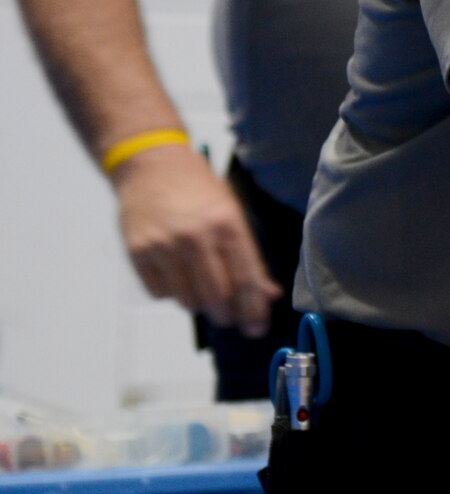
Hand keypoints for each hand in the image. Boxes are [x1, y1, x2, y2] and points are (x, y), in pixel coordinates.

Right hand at [113, 144, 280, 335]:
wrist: (151, 165)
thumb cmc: (199, 189)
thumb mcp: (232, 213)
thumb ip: (250, 257)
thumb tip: (268, 294)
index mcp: (227, 224)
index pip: (245, 279)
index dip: (254, 309)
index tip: (257, 328)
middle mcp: (195, 237)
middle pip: (216, 296)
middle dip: (227, 315)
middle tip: (231, 318)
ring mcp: (163, 246)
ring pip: (187, 299)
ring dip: (200, 305)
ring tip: (204, 293)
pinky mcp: (137, 253)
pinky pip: (159, 293)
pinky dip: (173, 294)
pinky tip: (178, 278)